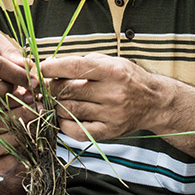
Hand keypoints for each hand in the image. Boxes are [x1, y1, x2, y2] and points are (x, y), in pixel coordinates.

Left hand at [40, 53, 164, 141]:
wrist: (154, 102)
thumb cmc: (128, 78)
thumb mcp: (110, 61)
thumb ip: (82, 63)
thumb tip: (50, 67)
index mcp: (113, 71)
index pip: (74, 67)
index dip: (52, 68)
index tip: (41, 68)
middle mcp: (113, 93)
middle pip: (67, 91)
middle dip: (49, 87)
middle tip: (44, 86)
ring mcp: (111, 115)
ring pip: (68, 110)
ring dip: (55, 104)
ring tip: (55, 99)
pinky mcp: (108, 132)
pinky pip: (76, 130)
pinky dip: (64, 123)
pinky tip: (64, 116)